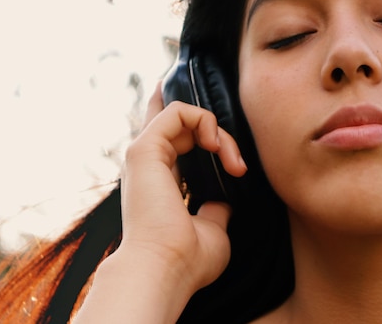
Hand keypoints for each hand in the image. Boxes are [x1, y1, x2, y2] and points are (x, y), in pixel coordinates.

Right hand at [117, 81, 246, 295]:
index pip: (173, 139)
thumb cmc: (187, 260)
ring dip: (217, 131)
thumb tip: (223, 201)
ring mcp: (144, 155)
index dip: (197, 125)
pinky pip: (177, 111)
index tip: (228, 149)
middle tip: (236, 164)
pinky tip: (216, 146)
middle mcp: (149, 166)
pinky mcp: (144, 148)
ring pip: (184, 114)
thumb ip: (215, 209)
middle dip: (215, 128)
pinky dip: (203, 119)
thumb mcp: (211, 229)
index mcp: (161, 182)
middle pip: (176, 119)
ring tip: (232, 162)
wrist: (166, 270)